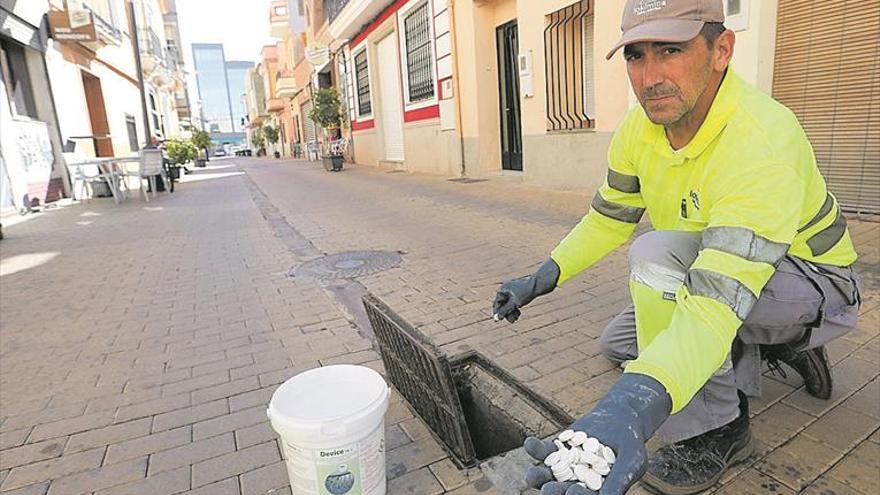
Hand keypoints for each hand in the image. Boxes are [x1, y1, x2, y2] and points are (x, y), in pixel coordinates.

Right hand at [493, 259, 560, 322]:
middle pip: (502, 305)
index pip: (497, 303)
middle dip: (507, 313)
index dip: (497, 312)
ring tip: (517, 317)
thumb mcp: (515, 303)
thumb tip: (497, 318)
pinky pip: (512, 303)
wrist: (538, 284)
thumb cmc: (526, 292)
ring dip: (511, 312)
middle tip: (512, 321)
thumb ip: (505, 310)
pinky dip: (515, 309)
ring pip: (508, 305)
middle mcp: (505, 290)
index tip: (498, 320)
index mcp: (503, 289)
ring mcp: (511, 292)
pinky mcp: (516, 294)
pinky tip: (518, 313)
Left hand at [522, 374, 671, 494]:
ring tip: (530, 475)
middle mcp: (575, 483)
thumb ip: (619, 479)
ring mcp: (563, 466)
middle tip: (547, 490)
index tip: (572, 493)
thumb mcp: (631, 461)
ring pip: (546, 475)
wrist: (620, 419)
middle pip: (561, 491)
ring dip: (537, 476)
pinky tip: (529, 443)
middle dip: (553, 491)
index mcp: (594, 492)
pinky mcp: (555, 449)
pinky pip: (542, 451)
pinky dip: (535, 448)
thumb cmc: (631, 445)